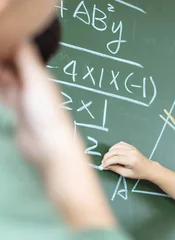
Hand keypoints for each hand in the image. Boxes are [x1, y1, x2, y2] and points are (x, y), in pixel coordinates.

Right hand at [0, 42, 77, 166]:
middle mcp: (31, 84)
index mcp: (40, 75)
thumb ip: (27, 60)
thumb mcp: (37, 80)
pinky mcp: (15, 112)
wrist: (47, 144)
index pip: (22, 55)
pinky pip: (3, 94)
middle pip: (12, 67)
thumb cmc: (45, 111)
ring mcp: (22, 98)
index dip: (9, 46)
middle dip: (2, 60)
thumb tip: (21, 36)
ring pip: (6, 80)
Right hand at [101, 142, 155, 179]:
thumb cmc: (139, 173)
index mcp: (130, 160)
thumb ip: (116, 169)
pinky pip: (121, 144)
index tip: (103, 166)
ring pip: (116, 147)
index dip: (107, 162)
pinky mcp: (132, 147)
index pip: (115, 158)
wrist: (149, 168)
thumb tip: (106, 166)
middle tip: (103, 162)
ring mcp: (131, 148)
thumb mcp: (127, 174)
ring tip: (108, 158)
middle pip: (114, 151)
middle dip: (107, 157)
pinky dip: (115, 147)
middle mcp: (131, 152)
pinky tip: (113, 153)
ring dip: (110, 152)